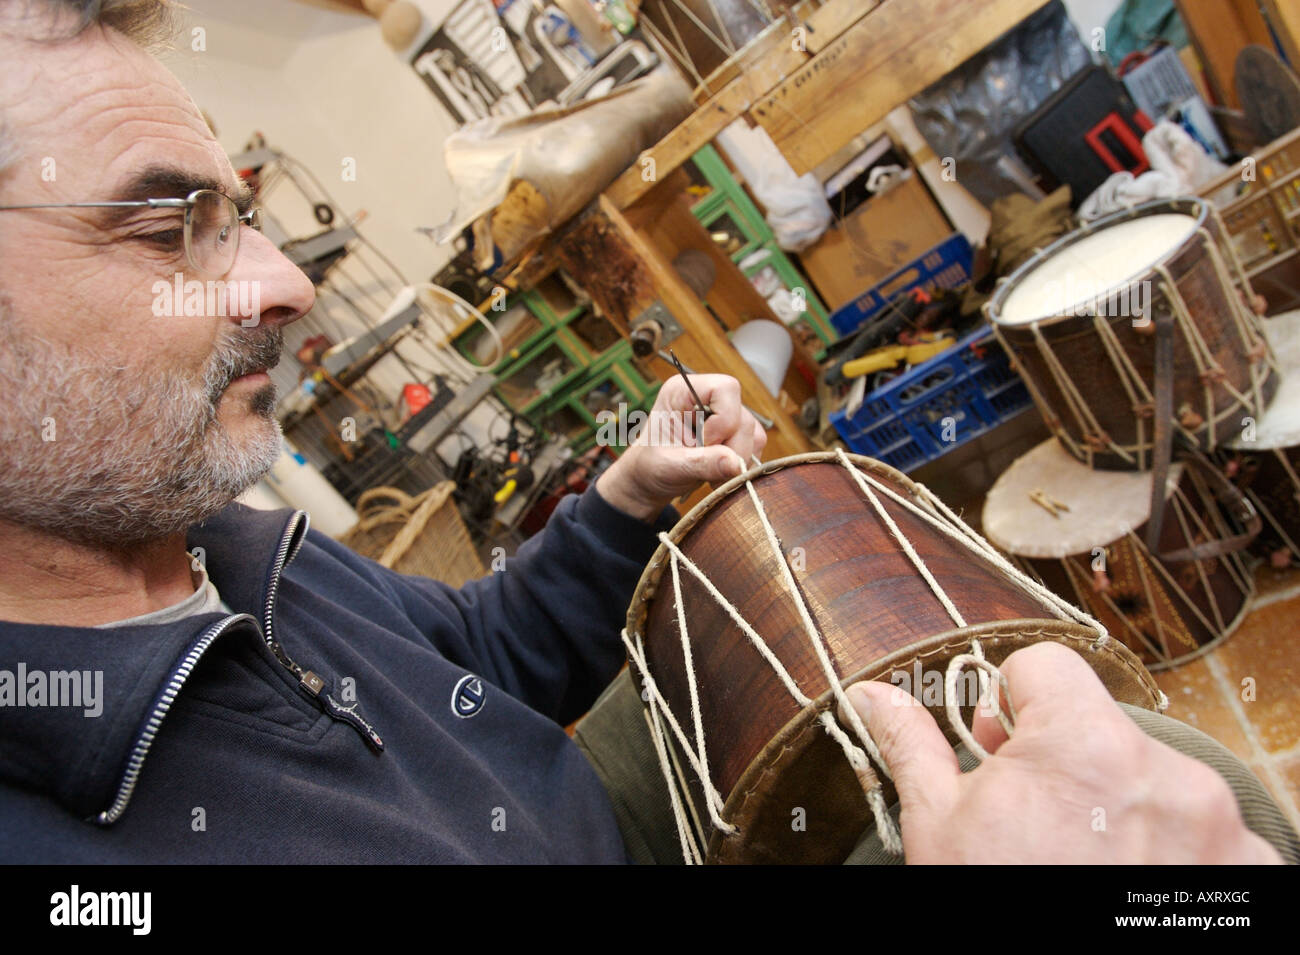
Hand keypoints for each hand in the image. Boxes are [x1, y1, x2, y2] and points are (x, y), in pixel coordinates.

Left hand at [595, 373, 765, 521]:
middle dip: (731, 448)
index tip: (704, 444)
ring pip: (752, 432)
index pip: (725, 388)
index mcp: (683, 391)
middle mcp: (706, 398)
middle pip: (742, 415)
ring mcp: (723, 415)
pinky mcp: (734, 433)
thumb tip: (736, 464)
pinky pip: (754, 445)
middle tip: (709, 469)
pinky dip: (742, 464)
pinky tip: (720, 473)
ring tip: (711, 474)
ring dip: (737, 459)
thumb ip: (702, 463)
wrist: (649, 479)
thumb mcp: (669, 466)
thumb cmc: (649, 466)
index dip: (723, 419)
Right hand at [842, 642, 1281, 863]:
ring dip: (1120, 804)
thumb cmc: (996, 904)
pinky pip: (1206, 829)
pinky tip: (1130, 882)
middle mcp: (1164, 771)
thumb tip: (876, 695)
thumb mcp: (942, 828)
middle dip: (1065, 761)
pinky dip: (1173, 849)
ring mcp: (1216, 822)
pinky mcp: (1249, 865)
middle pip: (1101, 724)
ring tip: (1082, 857)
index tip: (1001, 748)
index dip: (1010, 701)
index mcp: (1081, 743)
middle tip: (1033, 816)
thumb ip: (915, 745)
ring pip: (1152, 776)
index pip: (1046, 665)